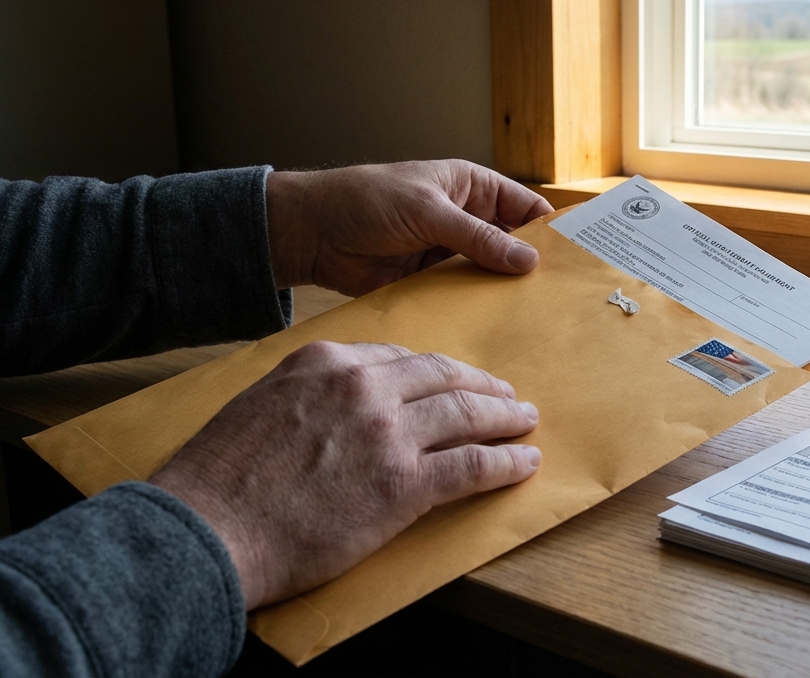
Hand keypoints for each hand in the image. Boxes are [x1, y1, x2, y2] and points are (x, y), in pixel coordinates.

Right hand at [149, 341, 540, 609]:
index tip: (452, 378)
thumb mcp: (261, 405)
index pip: (400, 358)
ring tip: (524, 421)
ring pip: (466, 414)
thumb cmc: (221, 479)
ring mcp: (388, 432)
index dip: (436, 371)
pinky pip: (473, 464)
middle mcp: (363, 387)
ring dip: (504, 417)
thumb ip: (308, 394)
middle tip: (505, 394)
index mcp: (326, 363)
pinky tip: (524, 463)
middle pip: (442, 377)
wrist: (208, 528)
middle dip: (480, 385)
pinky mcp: (405, 483)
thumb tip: (336, 406)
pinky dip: (506, 463)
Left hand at [266, 160, 554, 295]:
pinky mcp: (432, 282)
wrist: (312, 233)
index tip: (577, 257)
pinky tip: (498, 327)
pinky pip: (464, 296)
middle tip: (563, 297)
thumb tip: (527, 261)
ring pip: (491, 274)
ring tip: (539, 318)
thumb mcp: (428, 212)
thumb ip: (477, 238)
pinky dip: (478, 309)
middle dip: (534, 267)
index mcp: (472, 188)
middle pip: (513, 246)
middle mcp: (467, 220)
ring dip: (507, 292)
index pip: (525, 209)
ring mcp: (450, 253)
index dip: (550, 231)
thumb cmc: (365, 201)